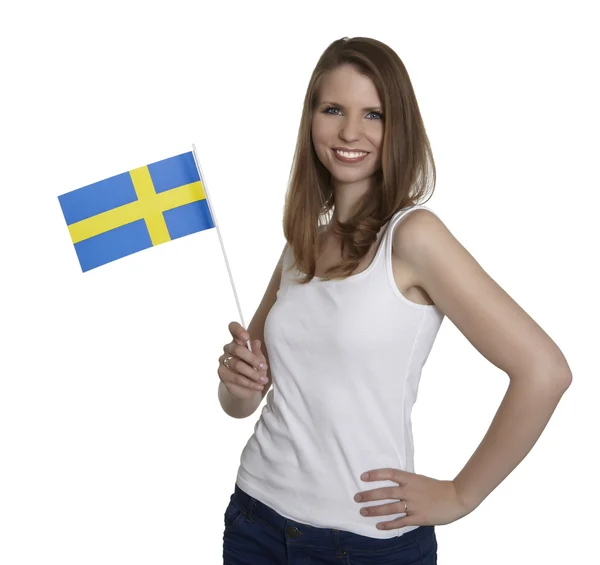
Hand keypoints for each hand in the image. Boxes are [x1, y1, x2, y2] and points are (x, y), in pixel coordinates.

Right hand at [217, 321, 268, 400]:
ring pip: (237, 365)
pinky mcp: (222, 374)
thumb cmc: (255, 370)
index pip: (233, 329)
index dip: (238, 330)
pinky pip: (236, 378)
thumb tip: (256, 342)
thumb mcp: (260, 361)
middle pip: (237, 349)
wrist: (248, 389)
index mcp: (238, 341)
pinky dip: (250, 383)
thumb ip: (257, 353)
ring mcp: (224, 361)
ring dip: (253, 373)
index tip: (246, 336)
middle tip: (263, 367)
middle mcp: (229, 349)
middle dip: (252, 359)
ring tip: (263, 380)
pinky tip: (258, 386)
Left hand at [354, 468, 471, 530]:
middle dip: (369, 495)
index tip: (362, 476)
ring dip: (375, 510)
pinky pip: (401, 522)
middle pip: (385, 492)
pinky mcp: (419, 518)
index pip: (389, 474)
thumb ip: (407, 482)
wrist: (456, 497)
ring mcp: (414, 505)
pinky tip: (378, 526)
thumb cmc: (437, 488)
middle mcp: (410, 491)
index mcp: (411, 479)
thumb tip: (392, 484)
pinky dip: (389, 524)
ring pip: (390, 508)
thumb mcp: (420, 480)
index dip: (375, 474)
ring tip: (363, 511)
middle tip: (356, 497)